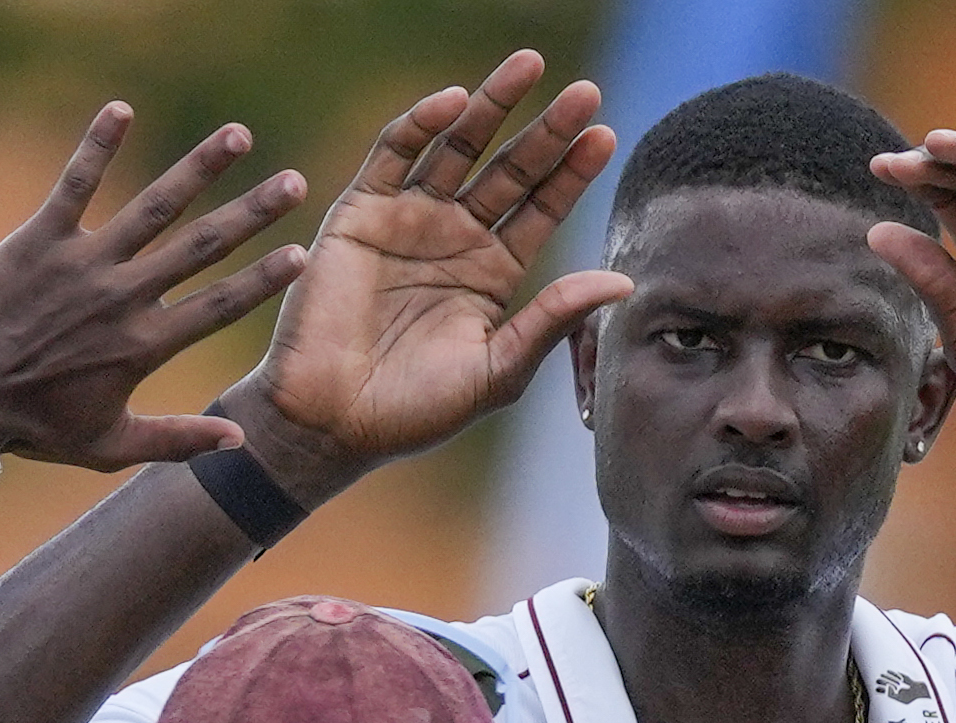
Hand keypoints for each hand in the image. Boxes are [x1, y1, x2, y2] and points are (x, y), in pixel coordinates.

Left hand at [0, 105, 308, 470]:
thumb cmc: (35, 428)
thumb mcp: (110, 446)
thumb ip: (177, 440)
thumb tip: (239, 440)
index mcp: (144, 345)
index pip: (220, 304)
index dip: (265, 279)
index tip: (304, 253)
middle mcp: (123, 298)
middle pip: (202, 247)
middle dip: (252, 213)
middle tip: (294, 182)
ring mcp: (83, 264)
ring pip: (154, 207)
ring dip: (199, 169)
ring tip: (238, 136)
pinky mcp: (40, 240)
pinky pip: (76, 184)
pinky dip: (98, 146)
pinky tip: (122, 109)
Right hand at [230, 49, 628, 494]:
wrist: (332, 424)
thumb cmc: (414, 412)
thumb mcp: (498, 369)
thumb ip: (553, 321)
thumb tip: (623, 281)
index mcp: (493, 273)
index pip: (542, 208)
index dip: (572, 172)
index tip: (604, 135)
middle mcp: (455, 237)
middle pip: (510, 168)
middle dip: (546, 129)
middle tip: (585, 91)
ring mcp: (408, 220)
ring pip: (458, 147)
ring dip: (492, 105)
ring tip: (530, 66)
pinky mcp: (360, 213)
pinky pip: (393, 155)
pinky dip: (421, 124)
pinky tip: (454, 102)